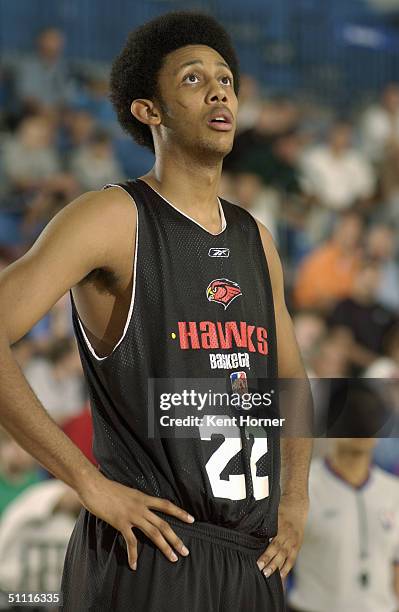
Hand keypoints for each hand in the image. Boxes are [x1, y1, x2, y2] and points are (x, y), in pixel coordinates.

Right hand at [78, 472, 194, 569]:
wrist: (94, 485)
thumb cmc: (107, 487)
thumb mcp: (126, 491)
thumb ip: (134, 500)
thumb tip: (138, 505)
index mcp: (143, 497)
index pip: (166, 505)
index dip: (180, 512)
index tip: (192, 519)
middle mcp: (141, 506)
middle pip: (164, 524)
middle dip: (176, 538)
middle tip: (185, 551)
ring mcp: (132, 515)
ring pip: (154, 533)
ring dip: (165, 547)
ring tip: (173, 558)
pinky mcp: (120, 522)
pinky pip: (131, 541)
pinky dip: (133, 555)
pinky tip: (134, 565)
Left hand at [256, 494, 308, 579]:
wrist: (297, 506)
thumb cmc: (281, 509)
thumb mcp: (272, 513)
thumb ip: (264, 523)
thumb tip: (248, 530)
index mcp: (280, 527)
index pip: (272, 542)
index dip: (266, 553)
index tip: (258, 561)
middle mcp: (287, 535)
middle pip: (278, 550)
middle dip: (269, 561)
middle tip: (261, 570)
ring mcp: (293, 542)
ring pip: (285, 556)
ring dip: (277, 566)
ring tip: (268, 574)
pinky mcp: (297, 546)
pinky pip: (292, 559)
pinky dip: (287, 568)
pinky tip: (281, 576)